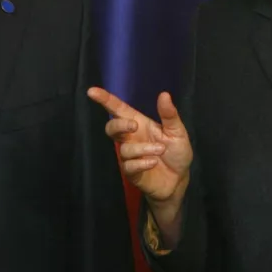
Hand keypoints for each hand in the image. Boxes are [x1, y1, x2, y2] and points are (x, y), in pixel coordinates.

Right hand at [88, 88, 192, 203]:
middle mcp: (131, 138)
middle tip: (134, 126)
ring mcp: (129, 156)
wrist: (179, 179)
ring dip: (142, 149)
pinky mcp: (131, 172)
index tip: (92, 91)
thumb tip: (164, 94)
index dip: (105, 99)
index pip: (118, 109)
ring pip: (124, 149)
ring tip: (160, 150)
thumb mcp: (177, 131)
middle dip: (119, 125)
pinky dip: (141, 163)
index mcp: (140, 124)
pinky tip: (153, 163)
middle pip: (111, 128)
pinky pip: (128, 166)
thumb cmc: (176, 152)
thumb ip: (169, 115)